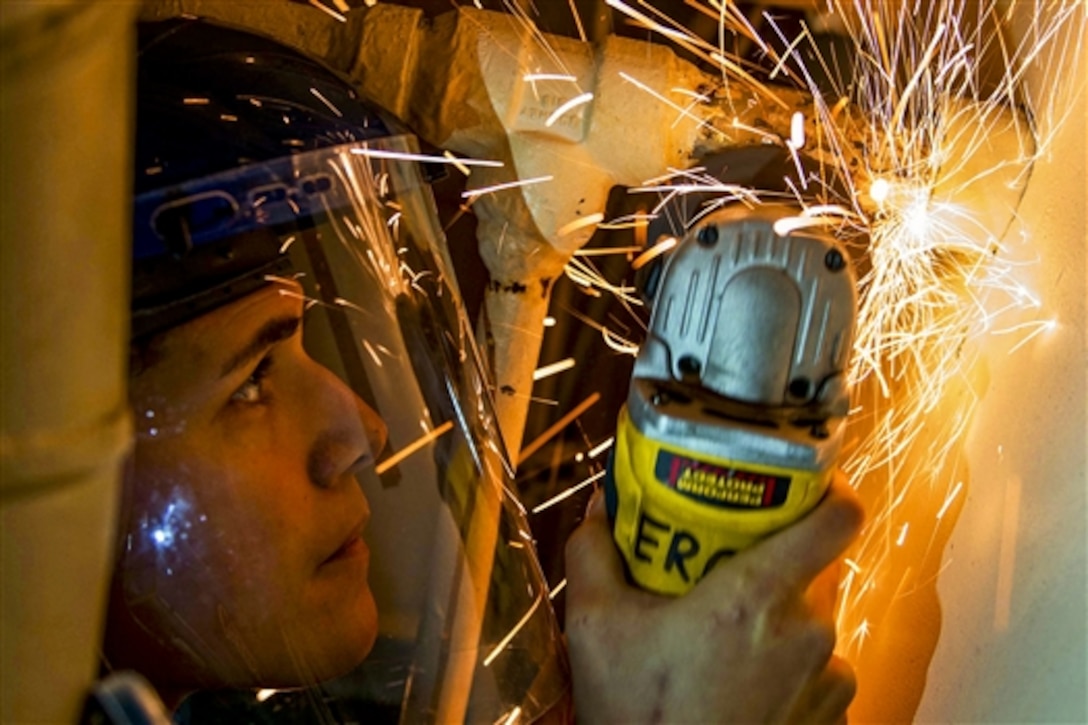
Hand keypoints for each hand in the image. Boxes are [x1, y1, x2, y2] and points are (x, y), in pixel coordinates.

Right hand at [564, 470, 863, 723]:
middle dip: (773, 562)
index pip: (837, 517)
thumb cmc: (640, 714)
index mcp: (758, 595)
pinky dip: (787, 668)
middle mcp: (809, 631)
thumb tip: (599, 509)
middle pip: (813, 567)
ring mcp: (829, 678)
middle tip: (725, 570)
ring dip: (779, 620)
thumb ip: (595, 552)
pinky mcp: (833, 717)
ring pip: (813, 620)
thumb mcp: (594, 627)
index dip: (829, 489)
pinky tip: (741, 685)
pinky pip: (819, 670)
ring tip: (725, 641)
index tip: (804, 483)